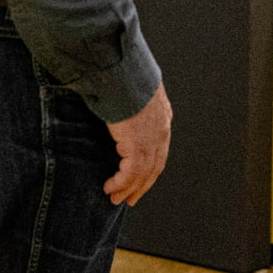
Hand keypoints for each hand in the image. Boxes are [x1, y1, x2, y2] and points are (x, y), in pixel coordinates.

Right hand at [104, 83, 171, 205]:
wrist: (123, 74)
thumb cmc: (123, 78)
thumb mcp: (133, 93)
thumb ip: (131, 107)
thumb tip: (118, 111)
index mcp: (162, 117)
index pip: (159, 150)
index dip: (150, 168)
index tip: (140, 181)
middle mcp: (161, 131)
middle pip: (154, 167)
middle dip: (141, 185)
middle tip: (129, 198)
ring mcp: (151, 140)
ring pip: (142, 174)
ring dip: (127, 189)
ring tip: (115, 198)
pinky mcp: (138, 146)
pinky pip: (130, 173)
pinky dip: (120, 183)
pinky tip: (110, 187)